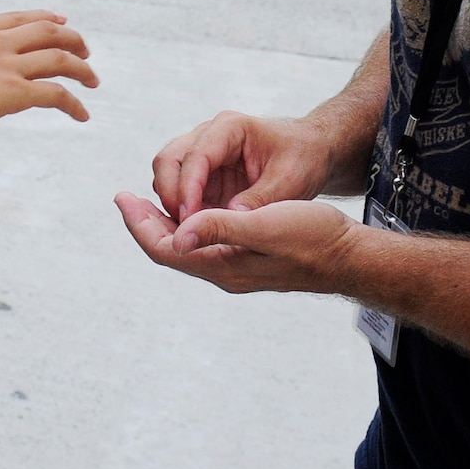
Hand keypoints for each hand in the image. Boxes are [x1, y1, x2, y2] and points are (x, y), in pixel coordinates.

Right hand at [0, 11, 96, 151]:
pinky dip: (75, 103)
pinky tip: (82, 114)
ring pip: (61, 57)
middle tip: (85, 52)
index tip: (61, 24)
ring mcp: (4, 63)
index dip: (46, 20)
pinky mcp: (13, 91)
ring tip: (93, 81)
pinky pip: (57, 94)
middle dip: (72, 39)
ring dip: (82, 69)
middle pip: (48, 30)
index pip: (19, 18)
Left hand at [115, 192, 353, 293]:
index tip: (121, 198)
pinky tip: (191, 207)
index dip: (139, 225)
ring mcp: (235, 267)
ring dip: (165, 223)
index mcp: (222, 265)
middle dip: (144, 223)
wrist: (348, 255)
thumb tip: (177, 237)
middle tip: (125, 197)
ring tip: (148, 199)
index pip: (164, 249)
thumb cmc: (312, 238)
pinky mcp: (247, 259)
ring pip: (186, 247)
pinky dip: (189, 224)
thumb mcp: (265, 225)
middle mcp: (223, 271)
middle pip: (170, 249)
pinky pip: (205, 243)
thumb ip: (221, 229)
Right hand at [149, 109, 335, 220]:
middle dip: (171, 196)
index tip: (189, 221)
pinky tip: (197, 230)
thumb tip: (228, 219)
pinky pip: (179, 190)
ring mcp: (202, 152)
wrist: (312, 151)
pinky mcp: (203, 173)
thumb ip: (260, 200)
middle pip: (168, 161)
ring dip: (173, 204)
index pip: (195, 157)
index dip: (187, 190)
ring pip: (167, 174)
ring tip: (192, 232)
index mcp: (230, 128)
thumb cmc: (304, 158)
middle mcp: (208, 135)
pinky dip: (181, 209)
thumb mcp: (290, 181)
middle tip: (185, 229)